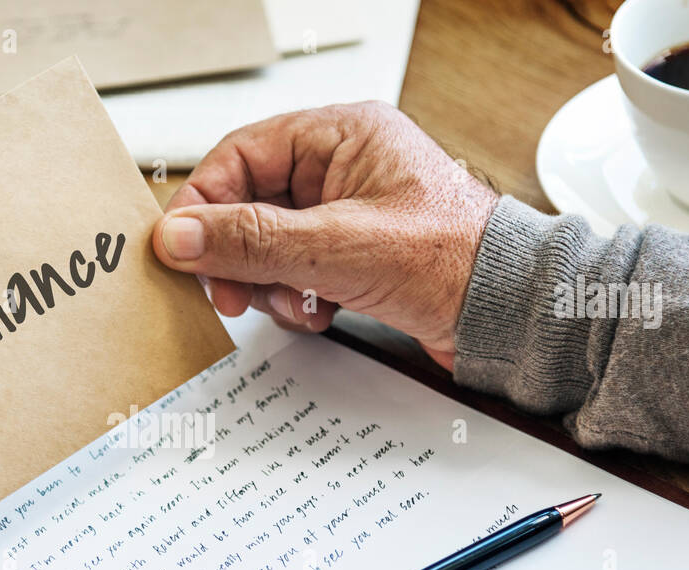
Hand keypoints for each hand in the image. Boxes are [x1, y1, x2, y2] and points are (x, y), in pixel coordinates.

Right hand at [152, 102, 498, 370]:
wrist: (508, 315)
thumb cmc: (453, 261)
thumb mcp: (337, 248)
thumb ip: (252, 240)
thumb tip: (179, 235)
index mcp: (341, 136)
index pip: (240, 156)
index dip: (204, 204)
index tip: (181, 249)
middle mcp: (340, 169)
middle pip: (248, 206)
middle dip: (238, 255)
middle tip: (229, 292)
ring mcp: (344, 215)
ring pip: (266, 246)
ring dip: (269, 284)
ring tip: (298, 302)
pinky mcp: (351, 257)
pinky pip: (292, 273)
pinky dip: (294, 299)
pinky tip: (320, 311)